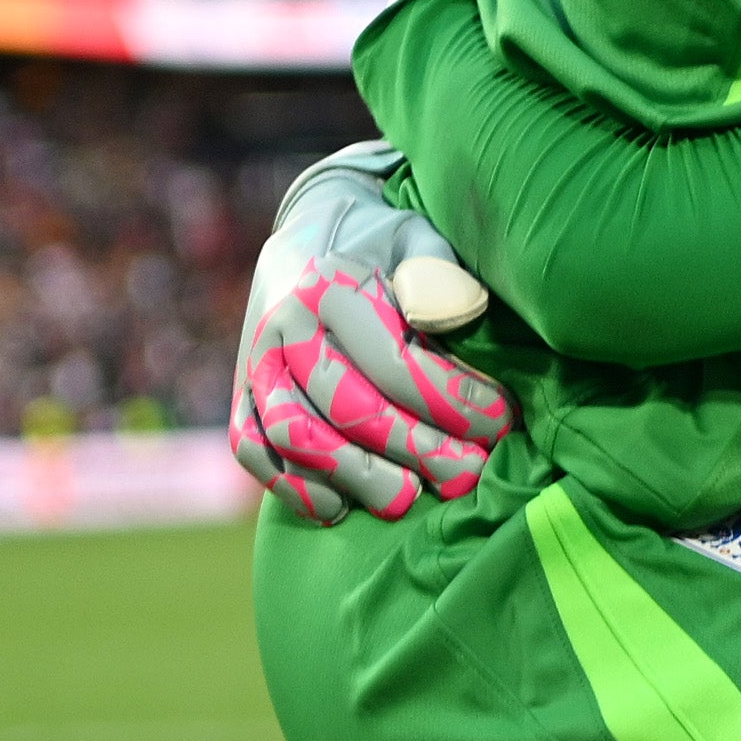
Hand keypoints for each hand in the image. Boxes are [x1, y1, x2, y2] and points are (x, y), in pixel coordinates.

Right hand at [229, 148, 514, 524]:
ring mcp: (254, 364)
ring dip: (356, 477)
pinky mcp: (241, 396)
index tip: (499, 421)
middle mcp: (283, 326)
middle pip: (347, 407)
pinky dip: (293, 486)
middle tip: (467, 474)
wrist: (311, 232)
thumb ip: (439, 275)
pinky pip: (253, 451)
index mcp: (330, 286)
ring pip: (295, 436)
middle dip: (416, 449)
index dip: (452, 402)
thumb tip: (456, 314)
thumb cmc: (384, 249)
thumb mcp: (418, 241)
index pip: (392, 363)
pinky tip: (343, 507)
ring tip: (410, 499)